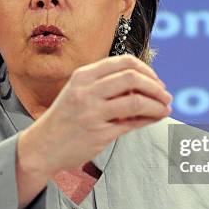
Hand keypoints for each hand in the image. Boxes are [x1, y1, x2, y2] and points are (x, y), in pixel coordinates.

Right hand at [19, 54, 171, 176]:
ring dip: (157, 104)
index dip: (146, 70)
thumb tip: (145, 83)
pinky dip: (149, 119)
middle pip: (132, 78)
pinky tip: (155, 118)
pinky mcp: (98, 133)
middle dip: (155, 86)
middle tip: (166, 95)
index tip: (156, 80)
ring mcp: (92, 112)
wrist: (42, 147)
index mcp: (83, 75)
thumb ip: (106, 85)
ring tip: (165, 108)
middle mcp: (87, 90)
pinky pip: (132, 123)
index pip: (124, 62)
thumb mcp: (79, 92)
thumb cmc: (65, 119)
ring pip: (136, 100)